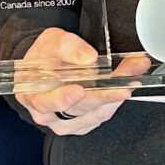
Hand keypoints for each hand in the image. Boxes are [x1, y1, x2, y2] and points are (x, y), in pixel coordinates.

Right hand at [14, 27, 148, 134]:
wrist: (48, 68)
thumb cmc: (46, 57)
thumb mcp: (51, 41)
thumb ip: (68, 46)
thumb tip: (88, 56)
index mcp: (33, 95)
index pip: (47, 102)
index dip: (63, 98)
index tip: (79, 90)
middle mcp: (49, 114)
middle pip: (78, 108)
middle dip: (104, 92)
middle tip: (123, 82)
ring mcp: (67, 121)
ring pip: (95, 113)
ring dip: (116, 94)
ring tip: (131, 76)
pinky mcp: (83, 124)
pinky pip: (102, 115)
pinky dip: (116, 100)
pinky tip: (124, 86)